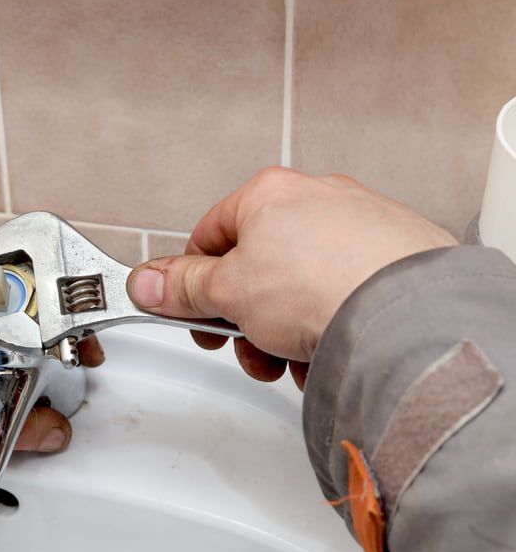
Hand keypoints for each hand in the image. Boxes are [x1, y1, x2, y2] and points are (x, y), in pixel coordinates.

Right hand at [127, 167, 456, 387]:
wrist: (404, 312)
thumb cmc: (323, 285)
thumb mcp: (227, 292)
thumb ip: (183, 287)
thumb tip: (148, 283)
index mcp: (269, 193)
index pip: (209, 236)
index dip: (193, 283)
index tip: (191, 315)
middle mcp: (318, 199)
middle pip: (257, 267)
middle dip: (246, 318)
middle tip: (247, 347)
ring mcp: (360, 226)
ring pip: (300, 286)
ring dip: (284, 330)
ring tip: (291, 358)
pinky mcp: (394, 257)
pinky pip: (342, 293)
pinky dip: (328, 324)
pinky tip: (328, 351)